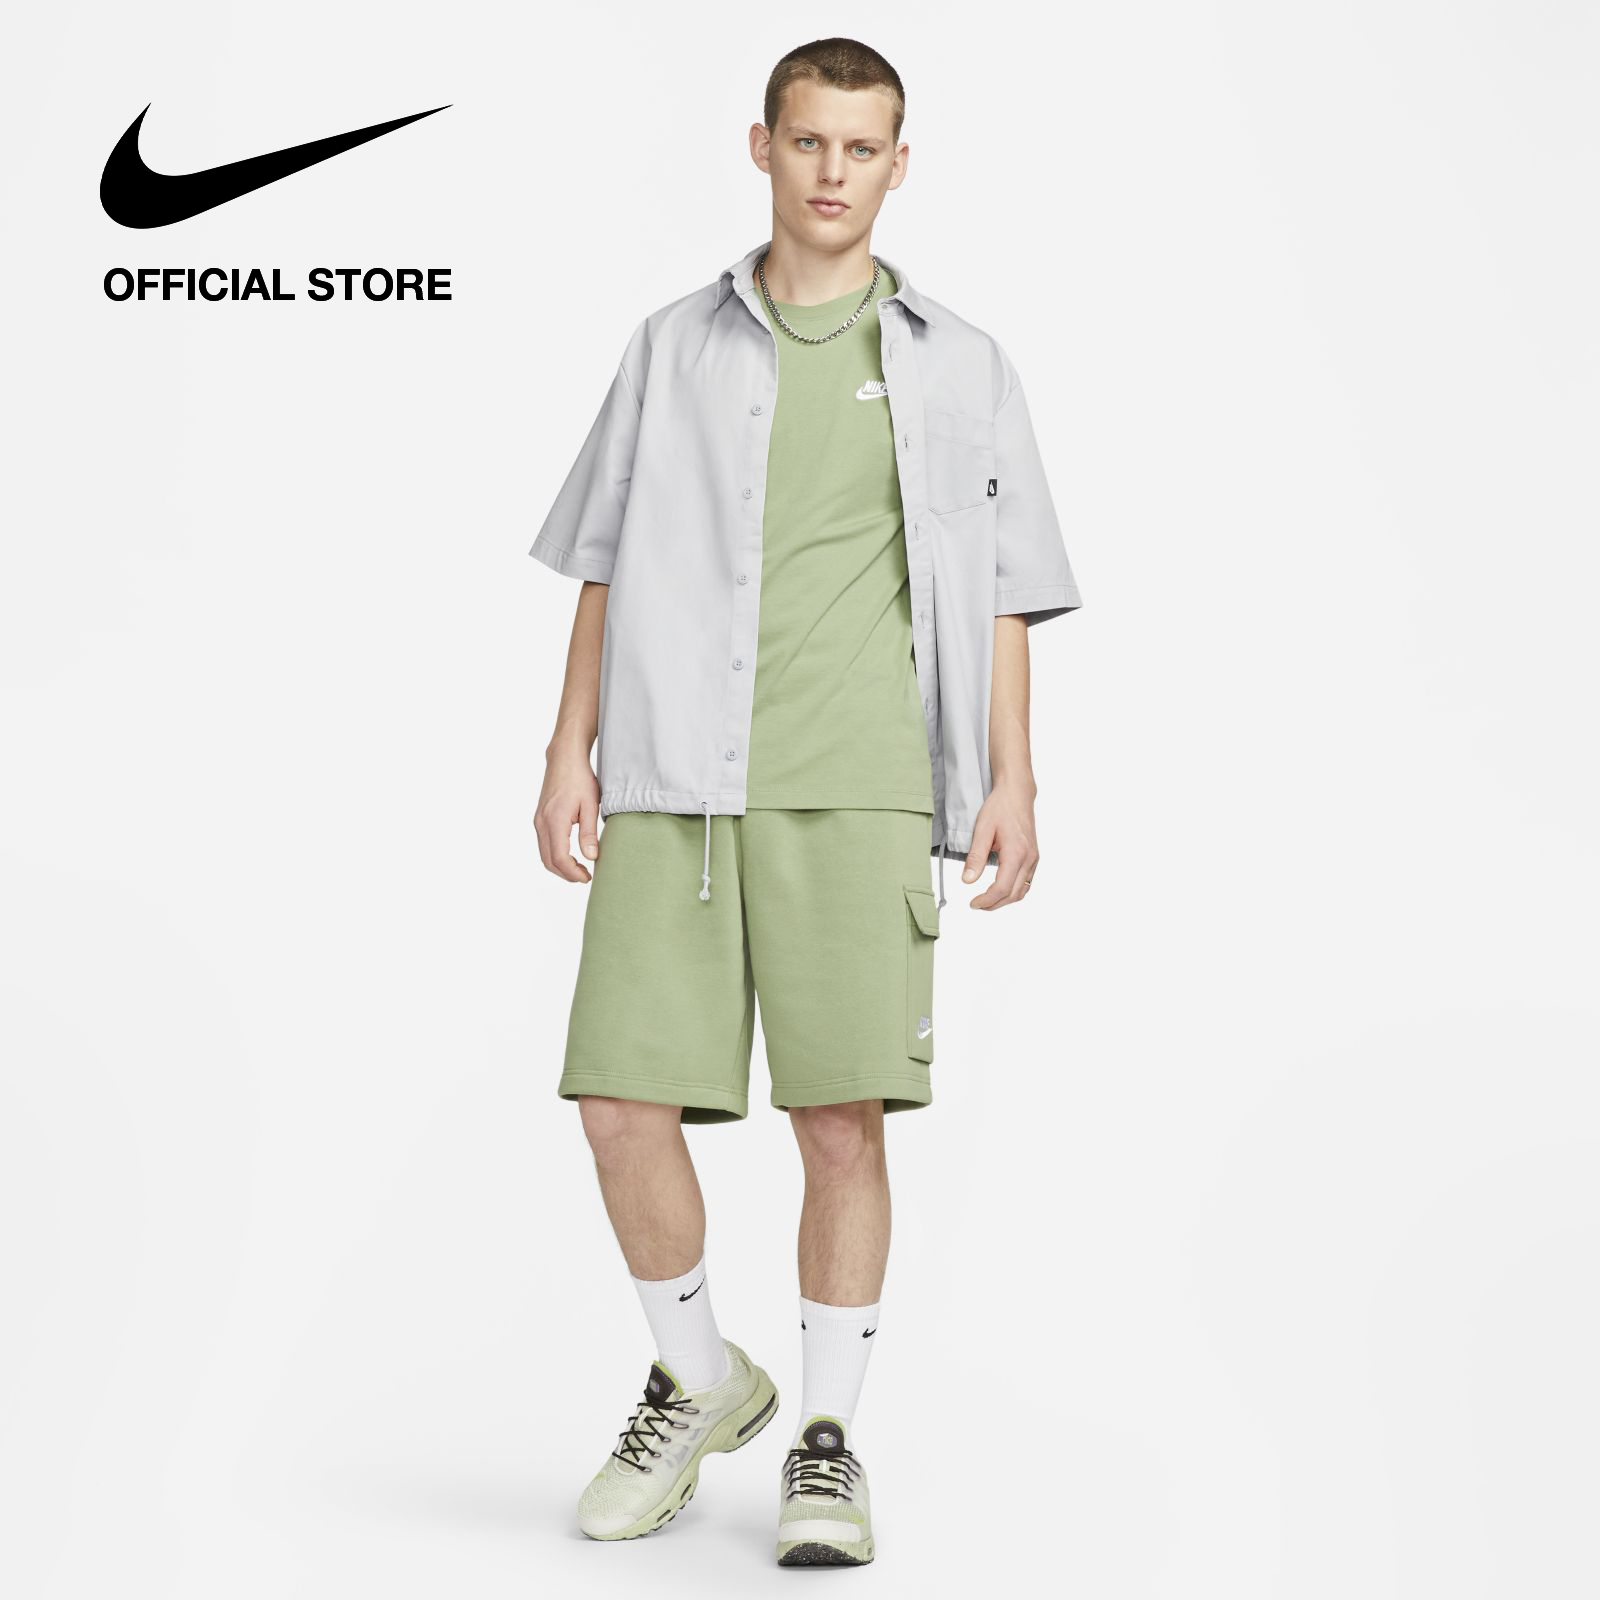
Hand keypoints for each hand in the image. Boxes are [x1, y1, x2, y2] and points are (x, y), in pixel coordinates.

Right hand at [535, 746, 601, 882]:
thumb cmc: (580, 778)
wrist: (564, 759)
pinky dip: (555, 856)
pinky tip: (571, 856)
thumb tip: (591, 857)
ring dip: (560, 867)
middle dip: (566, 874)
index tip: (587, 877)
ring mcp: (538, 821)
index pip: (559, 857)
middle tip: (585, 876)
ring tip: (580, 869)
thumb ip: (589, 833)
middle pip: (548, 860)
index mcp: (555, 820)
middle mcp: (542, 823)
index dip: (573, 873)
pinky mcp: (539, 819)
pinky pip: (544, 845)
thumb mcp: (590, 805)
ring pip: (544, 855)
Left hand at [961, 780, 1039, 909]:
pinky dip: (1014, 891)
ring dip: (1005, 900)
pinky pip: (1027, 882)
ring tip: (987, 900)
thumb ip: (975, 857)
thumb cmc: (1000, 808)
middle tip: (976, 904)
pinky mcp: (1034, 857)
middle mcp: (1029, 858)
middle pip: (1014, 894)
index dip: (987, 900)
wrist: (1017, 794)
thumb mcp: (982, 830)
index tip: (973, 903)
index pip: (1003, 887)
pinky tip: (1000, 889)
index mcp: (1016, 852)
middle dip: (994, 904)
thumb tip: (967, 880)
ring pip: (1022, 891)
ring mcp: (1034, 859)